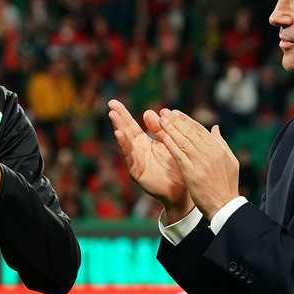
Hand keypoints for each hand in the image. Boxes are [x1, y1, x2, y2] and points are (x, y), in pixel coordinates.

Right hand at [106, 99, 193, 221]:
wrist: (182, 190)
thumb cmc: (176, 166)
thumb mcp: (167, 143)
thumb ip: (159, 129)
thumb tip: (148, 112)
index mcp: (144, 143)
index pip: (131, 125)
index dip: (123, 114)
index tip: (114, 102)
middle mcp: (137, 151)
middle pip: (126, 131)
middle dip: (118, 118)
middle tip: (111, 103)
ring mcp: (136, 161)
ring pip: (125, 142)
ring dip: (119, 128)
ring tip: (113, 115)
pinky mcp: (137, 172)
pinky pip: (129, 158)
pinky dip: (124, 146)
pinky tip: (119, 135)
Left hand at [154, 109, 239, 218]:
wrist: (225, 205)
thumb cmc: (226, 184)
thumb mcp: (229, 160)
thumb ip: (221, 143)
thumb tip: (215, 127)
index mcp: (218, 148)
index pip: (200, 130)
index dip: (186, 120)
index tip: (175, 113)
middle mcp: (210, 152)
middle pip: (190, 132)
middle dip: (176, 121)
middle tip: (164, 112)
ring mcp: (200, 162)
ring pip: (183, 141)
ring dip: (171, 129)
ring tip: (160, 119)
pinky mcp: (191, 172)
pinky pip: (178, 155)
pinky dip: (170, 144)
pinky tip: (162, 137)